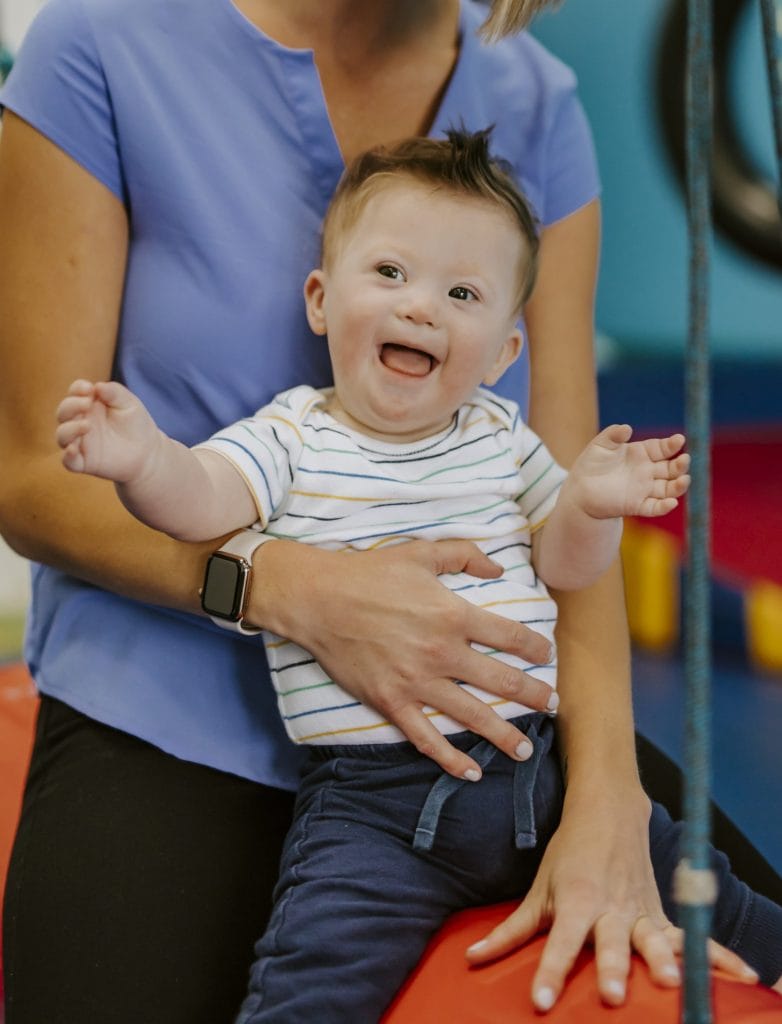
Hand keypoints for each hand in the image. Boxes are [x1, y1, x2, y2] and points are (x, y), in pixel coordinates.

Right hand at [56, 379, 158, 481]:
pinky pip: (68, 461)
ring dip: (69, 429)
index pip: (75, 392)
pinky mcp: (84, 462)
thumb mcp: (129, 404)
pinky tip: (73, 450)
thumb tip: (97, 386)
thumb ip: (114, 393)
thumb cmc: (136, 424)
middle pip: (64, 411)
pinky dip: (67, 456)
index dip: (77, 388)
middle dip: (71, 405)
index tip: (88, 389)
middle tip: (87, 404)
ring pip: (62, 435)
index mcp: (88, 404)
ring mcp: (80, 442)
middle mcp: (79, 421)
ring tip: (87, 425)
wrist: (147, 453)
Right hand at [253, 538, 558, 780]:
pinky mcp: (391, 702)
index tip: (547, 656)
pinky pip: (426, 738)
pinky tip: (471, 772)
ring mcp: (417, 682)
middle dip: (533, 695)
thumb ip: (464, 555)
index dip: (535, 648)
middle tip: (552, 705)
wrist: (318, 599)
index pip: (509, 636)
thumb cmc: (369, 573)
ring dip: (504, 735)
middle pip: (502, 681)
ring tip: (526, 749)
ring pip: (472, 716)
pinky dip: (450, 759)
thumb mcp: (421, 552)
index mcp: (453, 614)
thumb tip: (498, 569)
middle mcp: (442, 652)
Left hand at [465, 790, 758, 1010]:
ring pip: (655, 938)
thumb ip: (512, 930)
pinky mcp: (662, 913)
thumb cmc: (569, 854)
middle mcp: (611, 908)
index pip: (561, 943)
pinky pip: (693, 936)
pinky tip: (744, 974)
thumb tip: (472, 959)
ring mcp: (641, 910)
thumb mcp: (539, 889)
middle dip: (614, 967)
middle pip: (612, 942)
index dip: (550, 971)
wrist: (609, 812)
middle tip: (615, 995)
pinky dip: (718, 953)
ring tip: (671, 983)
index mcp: (577, 901)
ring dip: (664, 960)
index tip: (541, 1000)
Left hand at [570, 425, 689, 519]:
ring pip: (669, 488)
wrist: (580, 489)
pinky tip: (671, 503)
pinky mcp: (637, 506)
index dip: (671, 444)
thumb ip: (613, 435)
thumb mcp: (600, 445)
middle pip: (671, 468)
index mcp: (642, 453)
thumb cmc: (591, 464)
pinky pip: (655, 507)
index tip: (679, 439)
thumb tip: (627, 428)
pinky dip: (664, 506)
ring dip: (679, 486)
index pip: (663, 448)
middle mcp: (648, 471)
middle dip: (680, 465)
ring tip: (684, 480)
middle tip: (684, 460)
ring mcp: (644, 489)